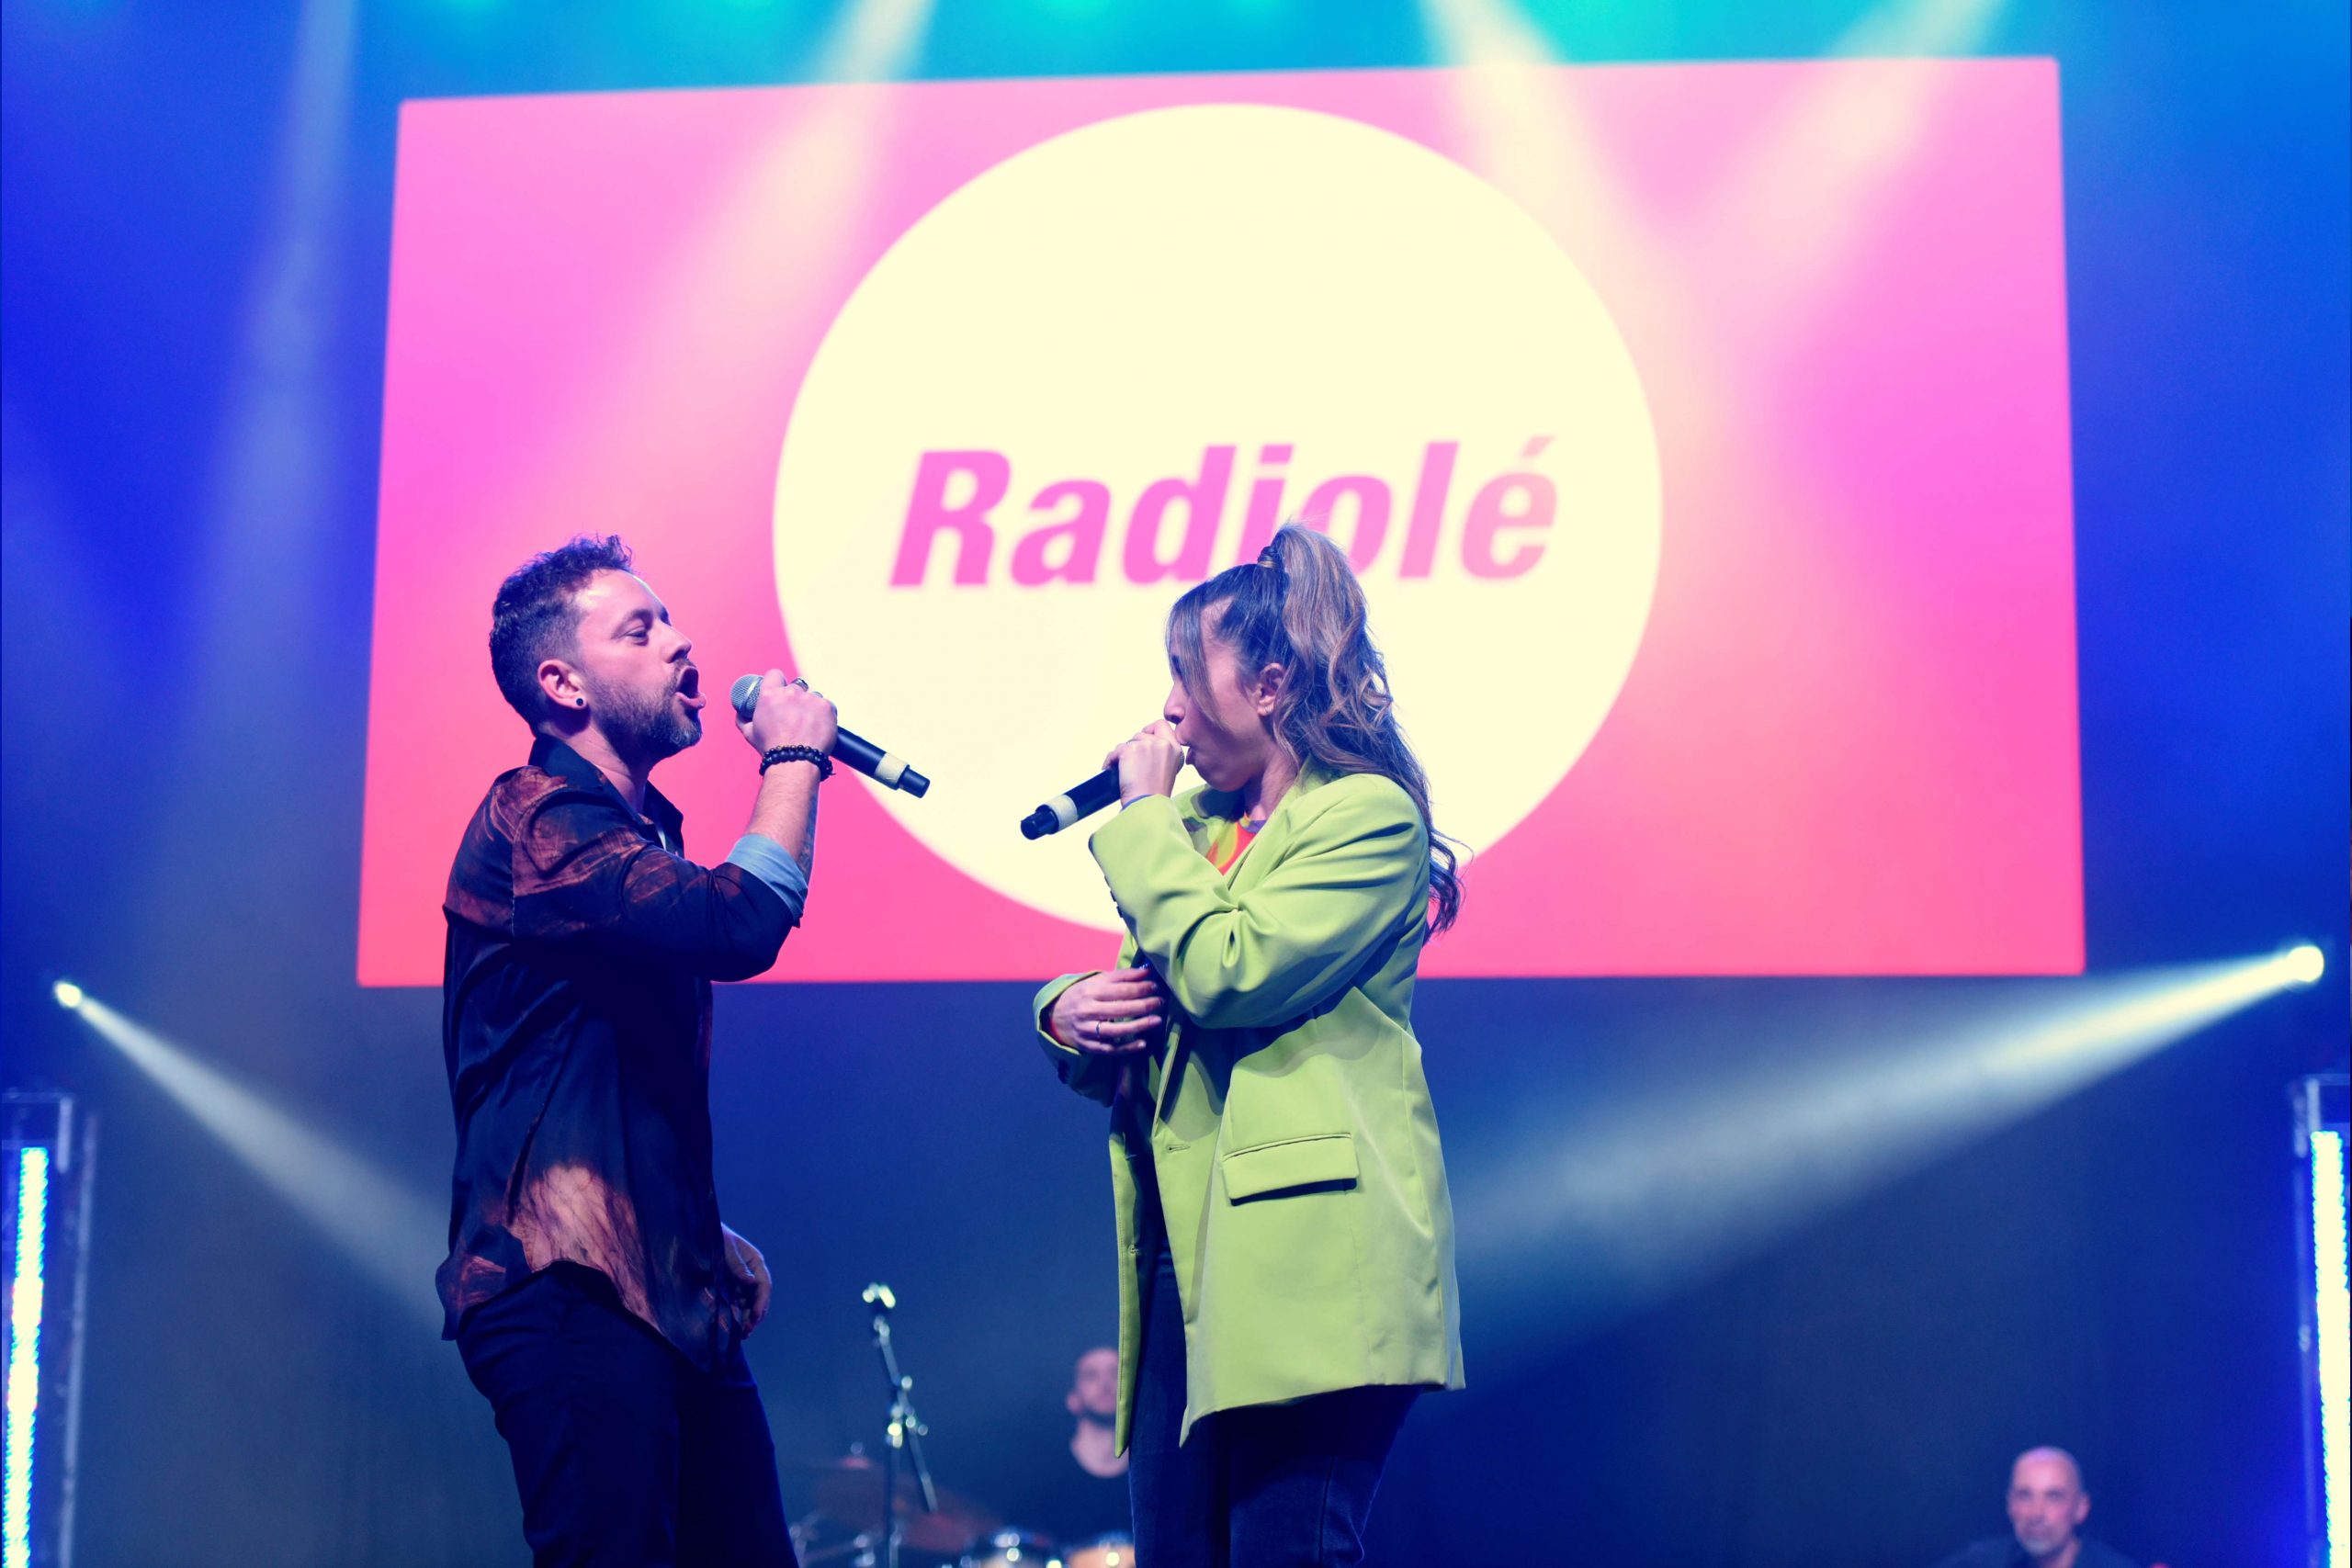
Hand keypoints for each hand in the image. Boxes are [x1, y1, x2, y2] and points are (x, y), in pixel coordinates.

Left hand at [721, 1223, 771, 1334]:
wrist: (701, 1234)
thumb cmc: (716, 1238)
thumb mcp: (726, 1251)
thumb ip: (738, 1267)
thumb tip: (751, 1283)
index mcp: (755, 1262)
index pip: (763, 1285)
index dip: (761, 1302)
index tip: (755, 1317)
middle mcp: (751, 1273)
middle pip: (758, 1297)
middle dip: (755, 1314)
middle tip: (748, 1330)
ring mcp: (741, 1281)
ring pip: (748, 1302)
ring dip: (747, 1317)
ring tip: (743, 1333)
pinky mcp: (730, 1286)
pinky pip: (736, 1302)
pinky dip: (736, 1314)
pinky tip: (733, 1325)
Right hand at [739, 670, 838, 755]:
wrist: (796, 762)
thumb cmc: (771, 749)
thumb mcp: (749, 733)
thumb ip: (743, 718)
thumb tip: (740, 710)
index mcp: (770, 695)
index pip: (775, 674)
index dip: (777, 681)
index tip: (780, 690)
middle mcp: (790, 693)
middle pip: (795, 687)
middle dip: (795, 699)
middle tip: (794, 715)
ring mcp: (810, 698)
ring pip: (812, 696)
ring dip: (810, 706)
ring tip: (807, 725)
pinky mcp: (826, 706)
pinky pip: (825, 705)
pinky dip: (823, 714)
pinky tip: (818, 726)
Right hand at [1050, 966, 1171, 1055]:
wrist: (1054, 1017)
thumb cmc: (1082, 995)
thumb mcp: (1096, 982)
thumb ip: (1121, 976)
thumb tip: (1146, 971)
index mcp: (1089, 991)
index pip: (1119, 989)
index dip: (1139, 988)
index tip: (1155, 985)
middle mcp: (1087, 1010)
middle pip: (1119, 1009)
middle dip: (1143, 1005)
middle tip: (1160, 1002)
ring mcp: (1086, 1029)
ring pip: (1114, 1030)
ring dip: (1138, 1026)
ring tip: (1156, 1021)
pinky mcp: (1088, 1046)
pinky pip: (1109, 1049)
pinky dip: (1126, 1048)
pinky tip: (1142, 1043)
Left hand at [1105, 720, 1183, 802]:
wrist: (1147, 804)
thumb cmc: (1154, 794)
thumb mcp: (1167, 769)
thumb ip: (1160, 754)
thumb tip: (1143, 748)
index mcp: (1174, 748)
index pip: (1161, 725)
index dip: (1150, 730)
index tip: (1144, 740)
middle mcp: (1162, 743)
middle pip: (1140, 734)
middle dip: (1133, 747)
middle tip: (1132, 764)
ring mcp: (1146, 745)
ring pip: (1126, 743)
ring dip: (1121, 755)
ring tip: (1123, 772)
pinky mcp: (1129, 750)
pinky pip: (1115, 752)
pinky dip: (1111, 761)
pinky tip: (1113, 771)